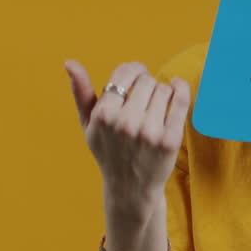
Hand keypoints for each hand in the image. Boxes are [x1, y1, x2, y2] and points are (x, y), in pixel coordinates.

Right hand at [64, 59, 191, 213]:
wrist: (130, 188)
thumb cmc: (108, 150)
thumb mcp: (89, 124)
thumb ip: (80, 92)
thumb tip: (69, 63)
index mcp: (103, 115)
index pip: (125, 73)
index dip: (133, 70)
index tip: (137, 75)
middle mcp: (126, 123)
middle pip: (146, 80)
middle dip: (147, 84)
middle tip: (145, 97)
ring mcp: (149, 132)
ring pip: (164, 89)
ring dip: (162, 92)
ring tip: (155, 106)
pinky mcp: (170, 139)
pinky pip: (181, 100)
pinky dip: (181, 89)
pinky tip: (176, 88)